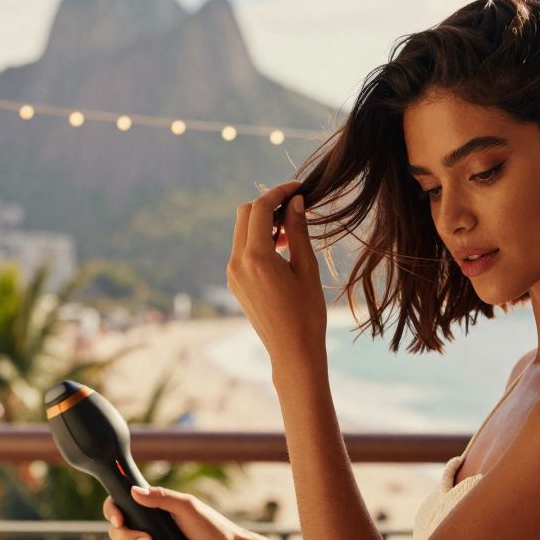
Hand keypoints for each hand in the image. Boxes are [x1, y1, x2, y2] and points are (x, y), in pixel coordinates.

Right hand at [104, 486, 245, 539]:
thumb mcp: (188, 507)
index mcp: (153, 508)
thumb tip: (135, 491)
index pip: (121, 506)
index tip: (119, 520)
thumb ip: (162, 498)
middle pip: (118, 533)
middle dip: (129, 539)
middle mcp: (148, 526)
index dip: (112, 512)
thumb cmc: (211, 527)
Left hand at [227, 180, 327, 363]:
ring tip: (291, 232)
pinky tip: (280, 250)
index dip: (279, 192)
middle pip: (245, 213)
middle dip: (268, 204)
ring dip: (263, 222)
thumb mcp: (306, 268)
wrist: (292, 351)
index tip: (299, 187)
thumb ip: (297, 231)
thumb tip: (295, 201)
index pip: (260, 208)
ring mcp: (233, 273)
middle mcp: (237, 263)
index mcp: (256, 257)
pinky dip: (258, 240)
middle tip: (295, 207)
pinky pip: (242, 249)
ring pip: (241, 231)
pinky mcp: (234, 282)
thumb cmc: (307, 312)